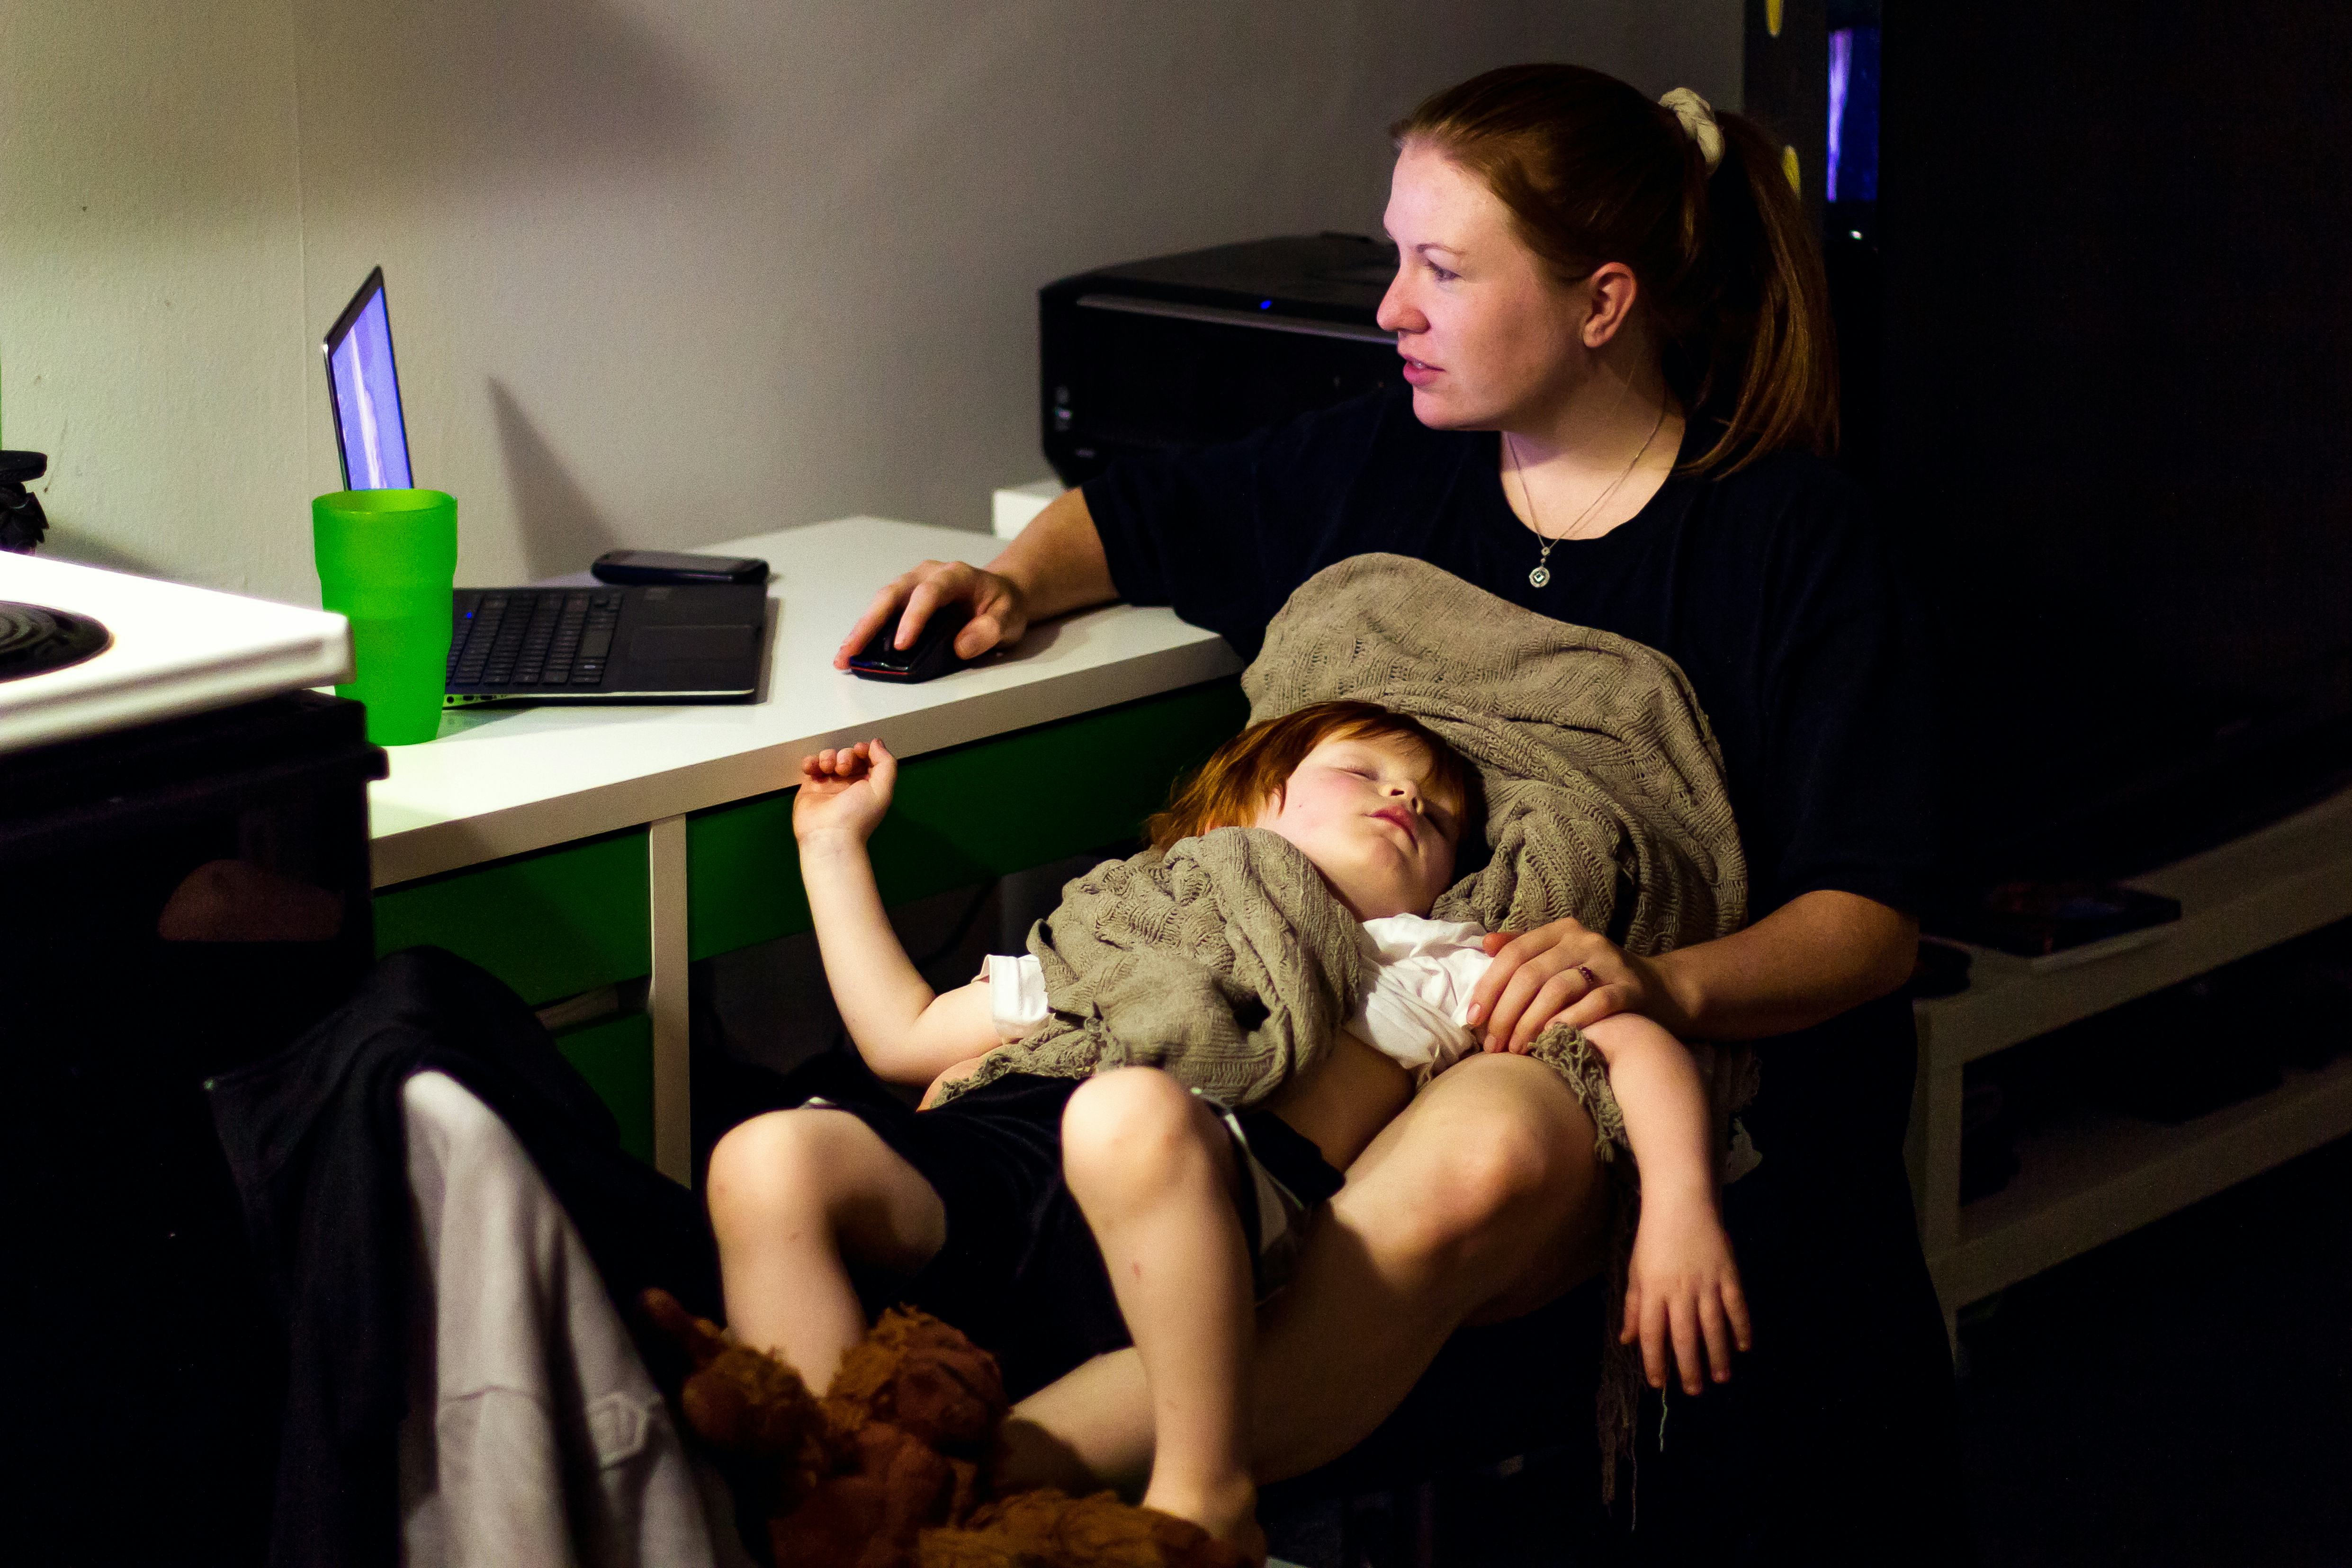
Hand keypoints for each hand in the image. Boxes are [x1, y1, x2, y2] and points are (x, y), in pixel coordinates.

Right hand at [792, 740, 897, 845]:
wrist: (828, 836)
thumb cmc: (856, 817)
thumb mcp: (882, 790)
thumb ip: (886, 763)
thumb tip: (876, 743)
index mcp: (869, 784)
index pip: (868, 758)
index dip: (864, 750)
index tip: (860, 750)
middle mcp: (850, 784)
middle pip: (848, 755)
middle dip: (846, 755)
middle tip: (843, 768)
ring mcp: (830, 784)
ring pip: (829, 757)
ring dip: (828, 756)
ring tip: (827, 769)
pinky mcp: (811, 787)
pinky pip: (811, 765)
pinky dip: (811, 762)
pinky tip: (813, 768)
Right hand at [834, 559, 1028, 670]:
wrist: (1000, 593)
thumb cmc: (1003, 606)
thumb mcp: (1009, 618)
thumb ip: (990, 630)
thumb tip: (961, 646)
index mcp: (956, 575)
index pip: (930, 593)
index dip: (914, 618)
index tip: (902, 646)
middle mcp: (928, 574)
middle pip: (893, 594)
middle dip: (870, 624)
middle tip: (852, 651)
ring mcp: (913, 585)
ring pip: (881, 603)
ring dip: (861, 629)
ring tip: (844, 656)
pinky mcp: (905, 600)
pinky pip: (883, 613)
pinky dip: (868, 632)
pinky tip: (854, 652)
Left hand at [1469, 917, 1690, 1051]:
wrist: (1661, 991)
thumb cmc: (1597, 980)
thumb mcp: (1560, 958)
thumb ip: (1525, 949)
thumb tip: (1485, 944)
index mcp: (1562, 931)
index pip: (1515, 953)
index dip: (1489, 986)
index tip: (1472, 1019)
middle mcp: (1585, 941)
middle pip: (1531, 974)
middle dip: (1505, 1013)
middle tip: (1493, 1044)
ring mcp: (1610, 963)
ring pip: (1557, 989)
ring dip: (1530, 1024)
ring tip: (1516, 1050)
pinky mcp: (1630, 989)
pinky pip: (1594, 1005)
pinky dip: (1568, 1023)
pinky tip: (1551, 1041)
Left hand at [1621, 1189, 1751, 1394]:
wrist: (1681, 1203)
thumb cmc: (1654, 1239)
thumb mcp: (1635, 1271)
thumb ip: (1633, 1307)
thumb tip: (1627, 1340)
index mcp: (1652, 1291)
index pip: (1652, 1334)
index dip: (1654, 1361)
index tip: (1658, 1382)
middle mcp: (1679, 1291)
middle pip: (1684, 1337)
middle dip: (1689, 1368)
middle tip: (1694, 1391)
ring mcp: (1706, 1283)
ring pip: (1713, 1328)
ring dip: (1717, 1356)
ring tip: (1720, 1378)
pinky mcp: (1728, 1274)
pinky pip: (1737, 1307)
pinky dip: (1741, 1328)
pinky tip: (1743, 1347)